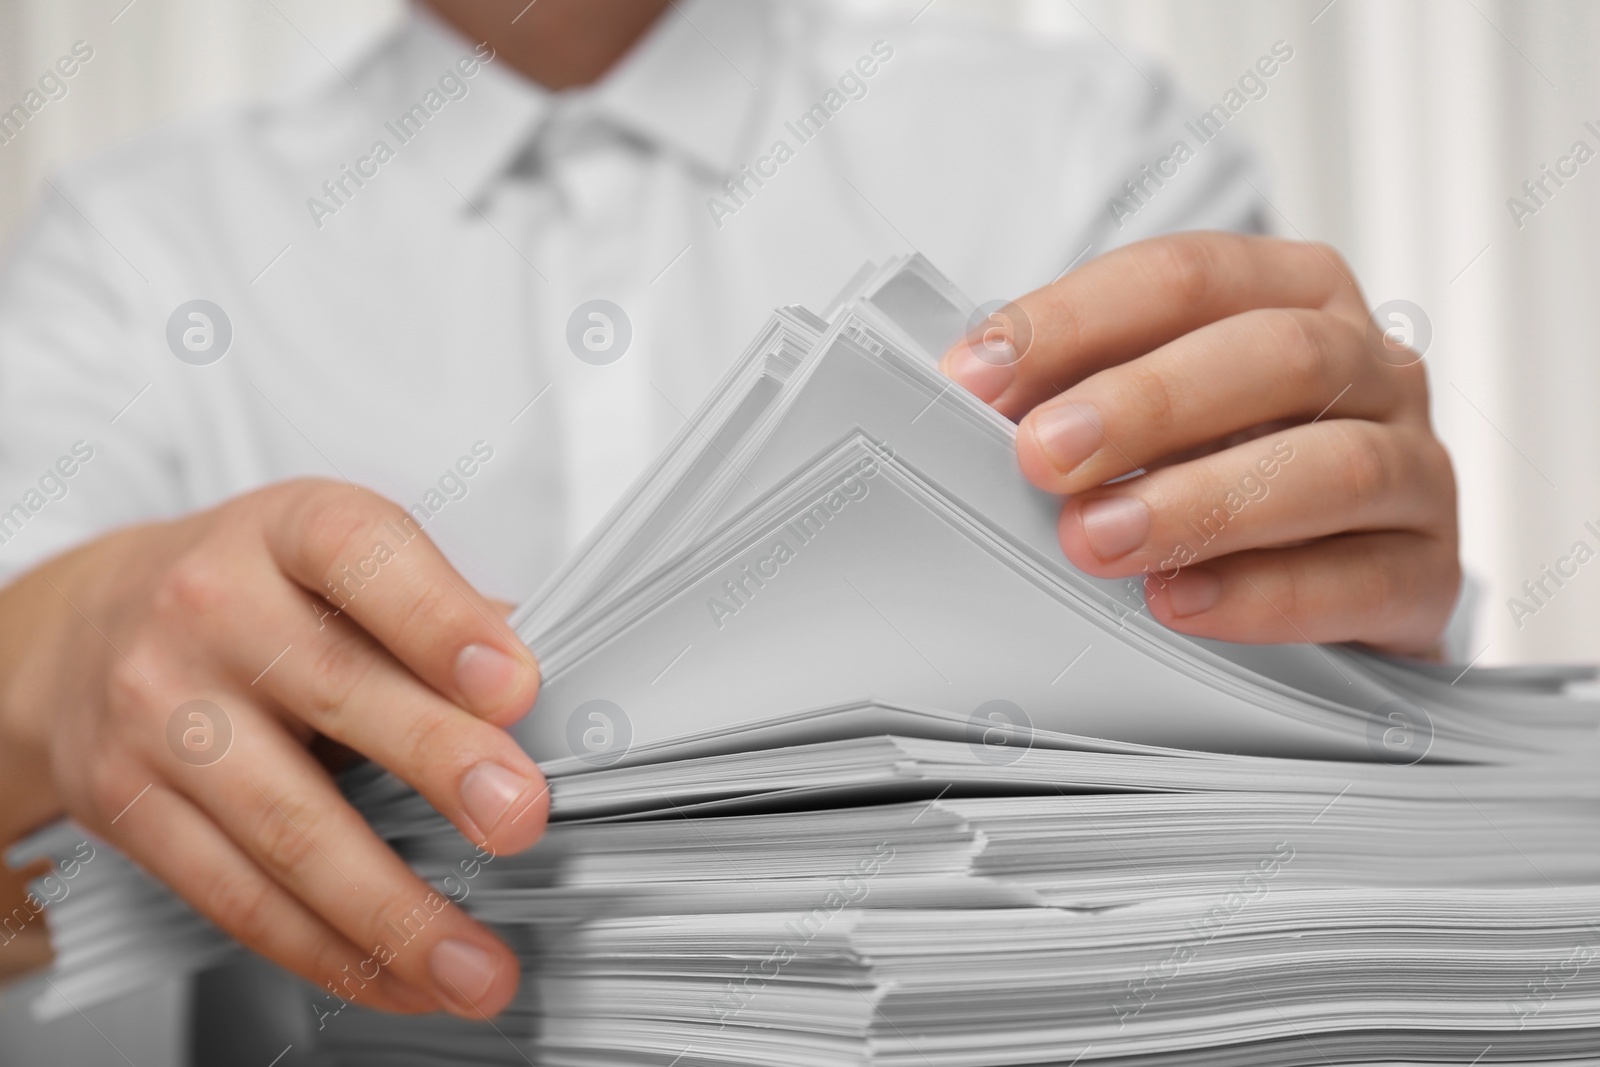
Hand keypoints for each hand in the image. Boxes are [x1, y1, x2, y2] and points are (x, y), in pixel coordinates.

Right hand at [0, 479, 547, 1017]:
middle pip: (334, 691)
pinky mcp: (128, 805)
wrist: (89, 628)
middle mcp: (213, 611)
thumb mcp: (338, 561)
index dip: (442, 620)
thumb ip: (437, 612)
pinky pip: (238, 897)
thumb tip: (537, 686)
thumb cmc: (254, 592)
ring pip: (287, 825)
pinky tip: (399, 978)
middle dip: (439, 764)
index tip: (515, 684)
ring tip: (475, 963)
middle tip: (518, 818)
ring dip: (394, 909)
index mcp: (288, 532)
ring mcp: (162, 711)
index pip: (362, 556)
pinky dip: (330, 952)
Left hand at [941, 232, 1459, 657]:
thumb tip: (968, 394)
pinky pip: (1362, 580)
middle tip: (1043, 458)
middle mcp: (1371, 367)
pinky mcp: (1428, 574)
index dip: (1077, 319)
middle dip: (1146, 403)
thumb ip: (1079, 393)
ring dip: (1201, 502)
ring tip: (1098, 540)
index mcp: (1296, 294)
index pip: (1188, 276)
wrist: (1337, 581)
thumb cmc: (1222, 471)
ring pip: (1333, 466)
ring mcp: (1416, 468)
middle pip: (1274, 354)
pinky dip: (1263, 594)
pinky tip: (1177, 603)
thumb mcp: (1154, 413)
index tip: (976, 376)